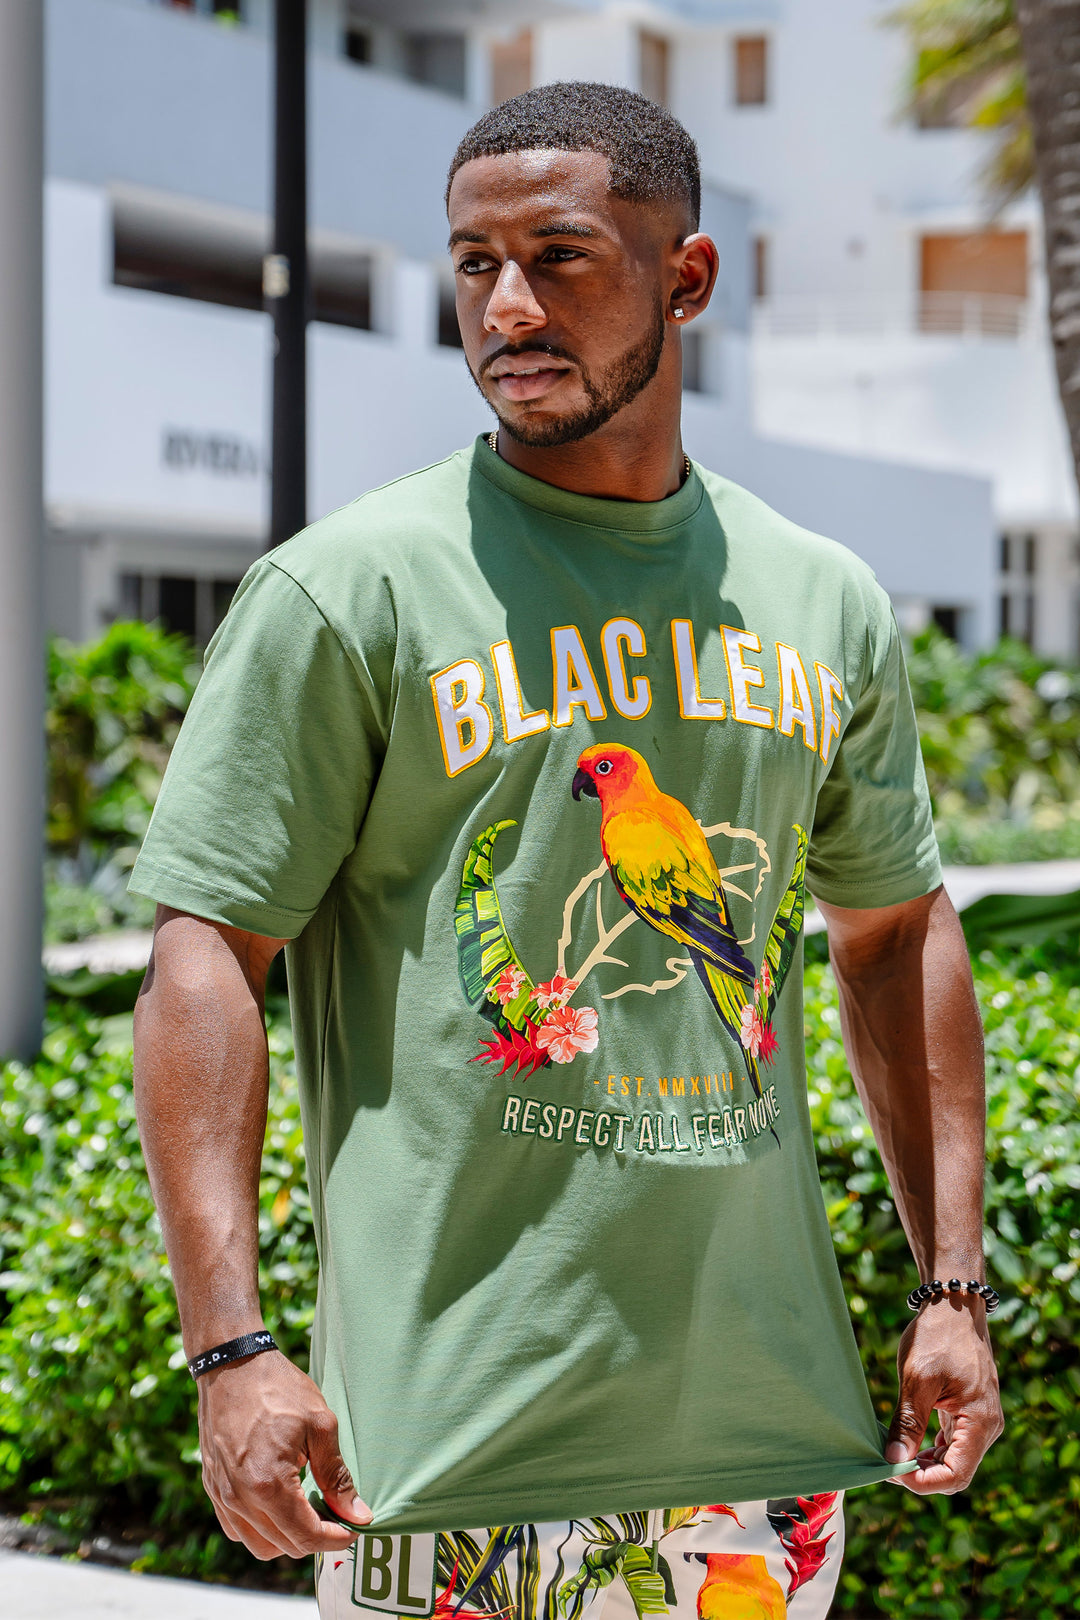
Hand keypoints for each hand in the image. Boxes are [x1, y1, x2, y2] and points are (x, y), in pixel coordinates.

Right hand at [197, 1351, 372, 1558]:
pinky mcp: (212, 1488)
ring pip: (259, 1545)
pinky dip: (261, 1529)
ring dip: (288, 1539)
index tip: (354, 1528)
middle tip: (337, 1515)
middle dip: (315, 1538)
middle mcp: (240, 1499)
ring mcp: (222, 1496)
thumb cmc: (278, 1389)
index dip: (336, 1539)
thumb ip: (337, 1475)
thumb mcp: (320, 1425)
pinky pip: (237, 1529)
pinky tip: (279, 1504)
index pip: (306, 1536)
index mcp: (269, 1484)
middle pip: (285, 1546)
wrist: (231, 1364)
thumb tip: (357, 1514)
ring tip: (308, 1511)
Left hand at [885, 1299, 1003, 1493]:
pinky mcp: (969, 1412)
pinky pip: (953, 1443)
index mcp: (980, 1422)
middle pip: (956, 1472)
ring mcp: (979, 1420)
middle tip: (887, 1463)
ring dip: (925, 1464)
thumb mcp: (918, 1378)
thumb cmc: (937, 1336)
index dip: (924, 1482)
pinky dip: (931, 1449)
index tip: (892, 1471)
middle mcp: (986, 1427)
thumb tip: (894, 1459)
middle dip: (922, 1475)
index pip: (956, 1474)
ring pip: (954, 1460)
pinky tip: (908, 1443)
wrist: (953, 1304)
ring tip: (893, 1453)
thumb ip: (909, 1421)